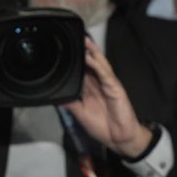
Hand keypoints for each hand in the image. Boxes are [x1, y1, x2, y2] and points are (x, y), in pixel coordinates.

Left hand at [63, 37, 153, 157]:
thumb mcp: (81, 115)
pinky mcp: (115, 88)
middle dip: (85, 51)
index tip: (66, 50)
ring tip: (84, 40)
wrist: (119, 139)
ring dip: (92, 52)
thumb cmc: (103, 127)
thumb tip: (56, 97)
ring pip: (99, 64)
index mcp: (90, 90)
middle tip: (76, 37)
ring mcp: (108, 85)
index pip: (81, 71)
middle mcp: (99, 84)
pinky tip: (91, 58)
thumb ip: (71, 103)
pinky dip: (98, 65)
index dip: (75, 61)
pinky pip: (106, 74)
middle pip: (91, 63)